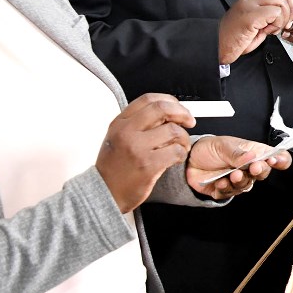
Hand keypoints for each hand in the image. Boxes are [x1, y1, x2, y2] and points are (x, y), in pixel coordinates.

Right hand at [96, 94, 194, 212]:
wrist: (103, 193)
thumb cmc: (113, 168)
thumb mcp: (118, 137)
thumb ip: (138, 123)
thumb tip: (169, 112)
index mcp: (120, 123)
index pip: (149, 99)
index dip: (169, 101)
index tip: (178, 108)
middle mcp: (127, 132)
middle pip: (163, 109)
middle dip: (182, 113)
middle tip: (189, 121)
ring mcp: (137, 148)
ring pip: (173, 131)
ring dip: (184, 138)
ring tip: (181, 146)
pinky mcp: (148, 165)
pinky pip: (176, 151)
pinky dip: (182, 153)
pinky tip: (176, 158)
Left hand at [185, 135, 292, 199]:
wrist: (188, 161)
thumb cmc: (209, 149)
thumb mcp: (223, 145)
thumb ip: (237, 153)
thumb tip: (251, 157)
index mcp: (253, 152)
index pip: (276, 156)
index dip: (280, 160)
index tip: (274, 160)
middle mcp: (248, 167)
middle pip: (264, 173)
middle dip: (260, 171)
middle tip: (254, 167)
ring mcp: (238, 179)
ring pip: (247, 185)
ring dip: (241, 181)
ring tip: (233, 175)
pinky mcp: (226, 190)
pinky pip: (230, 193)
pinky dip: (225, 188)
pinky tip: (220, 181)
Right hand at [219, 0, 292, 63]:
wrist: (218, 47)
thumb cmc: (237, 38)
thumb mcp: (258, 22)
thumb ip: (272, 14)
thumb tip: (291, 15)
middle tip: (290, 25)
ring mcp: (249, 5)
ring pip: (281, 3)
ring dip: (282, 19)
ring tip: (271, 30)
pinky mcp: (250, 16)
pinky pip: (275, 14)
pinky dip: (276, 25)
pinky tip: (266, 32)